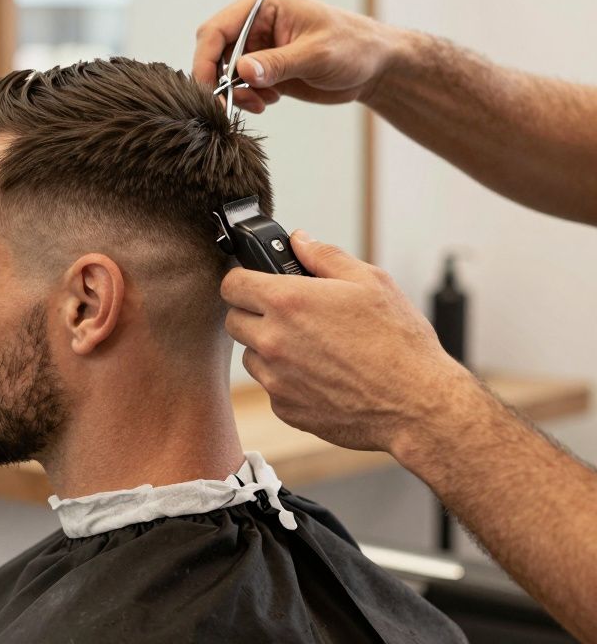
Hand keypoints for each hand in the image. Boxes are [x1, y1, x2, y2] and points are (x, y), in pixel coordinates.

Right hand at [193, 0, 407, 113]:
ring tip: (262, 104)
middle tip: (236, 104)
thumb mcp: (317, 55)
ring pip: (223, 73)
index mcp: (262, 4)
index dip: (204, 60)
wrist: (374, 67)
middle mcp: (253, 21)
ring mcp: (256, 45)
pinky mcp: (263, 67)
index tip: (209, 90)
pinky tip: (270, 101)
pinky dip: (247, 98)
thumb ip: (278, 63)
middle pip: (213, 52)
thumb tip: (242, 71)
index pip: (216, 30)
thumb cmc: (353, 48)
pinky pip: (239, 85)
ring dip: (236, 93)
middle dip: (219, 81)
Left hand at [221, 231, 475, 452]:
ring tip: (312, 346)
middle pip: (234, 320)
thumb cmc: (399, 342)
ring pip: (251, 355)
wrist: (417, 405)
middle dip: (254, 312)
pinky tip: (321, 374)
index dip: (243, 279)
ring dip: (269, 347)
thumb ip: (325, 256)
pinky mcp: (284, 408)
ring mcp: (275, 379)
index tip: (255, 282)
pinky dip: (287, 379)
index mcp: (288, 302)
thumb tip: (299, 240)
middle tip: (288, 313)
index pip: (232, 284)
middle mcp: (272, 341)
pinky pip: (271, 386)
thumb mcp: (370, 281)